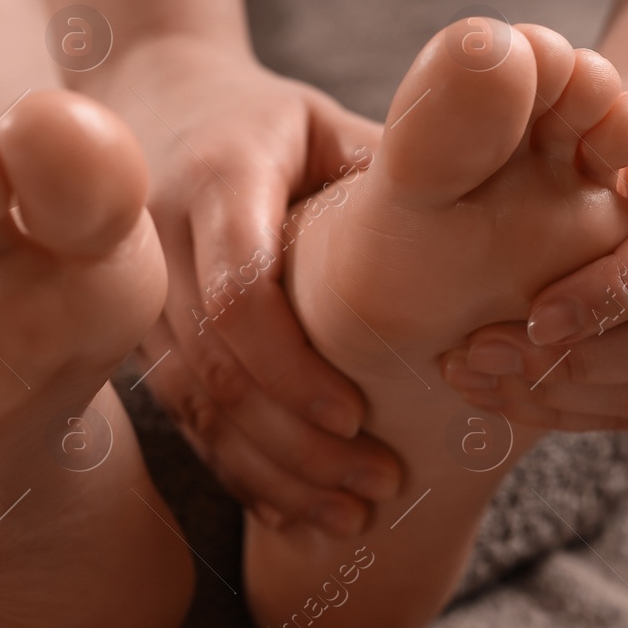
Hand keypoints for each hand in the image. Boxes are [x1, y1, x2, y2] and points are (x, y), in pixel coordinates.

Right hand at [91, 35, 402, 534]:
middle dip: (297, 442)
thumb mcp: (325, 121)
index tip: (358, 415)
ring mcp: (138, 294)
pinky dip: (237, 469)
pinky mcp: (134, 336)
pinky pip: (181, 416)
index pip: (241, 292)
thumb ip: (388, 171)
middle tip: (379, 486)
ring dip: (272, 472)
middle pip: (217, 367)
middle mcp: (162, 240)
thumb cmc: (264, 118)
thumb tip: (493, 231)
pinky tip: (292, 511)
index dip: (294, 366)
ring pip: (195, 406)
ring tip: (350, 517)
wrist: (146, 111)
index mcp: (219, 177)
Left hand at [439, 132, 627, 430]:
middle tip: (490, 357)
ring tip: (483, 381)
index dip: (609, 293)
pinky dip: (578, 414)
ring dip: (567, 397)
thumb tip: (551, 101)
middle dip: (582, 358)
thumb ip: (585, 130)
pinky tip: (511, 399)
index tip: (531, 317)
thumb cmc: (605, 153)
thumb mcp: (598, 129)